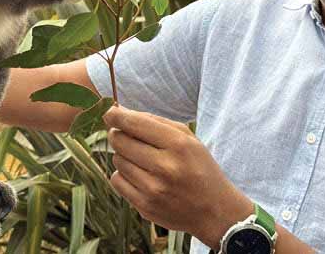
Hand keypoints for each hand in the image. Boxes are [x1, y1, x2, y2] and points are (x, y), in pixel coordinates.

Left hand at [103, 106, 253, 247]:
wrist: (214, 211)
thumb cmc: (199, 167)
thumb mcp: (188, 139)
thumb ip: (155, 122)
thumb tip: (120, 112)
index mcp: (178, 145)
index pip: (135, 124)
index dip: (116, 115)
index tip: (110, 113)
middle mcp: (165, 167)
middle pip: (120, 141)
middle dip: (119, 134)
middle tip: (127, 136)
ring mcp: (153, 189)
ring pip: (117, 160)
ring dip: (124, 156)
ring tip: (142, 160)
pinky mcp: (144, 207)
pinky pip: (116, 180)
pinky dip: (123, 175)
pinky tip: (139, 176)